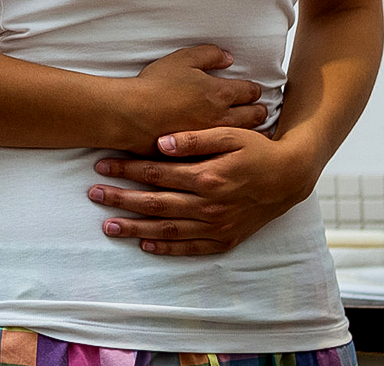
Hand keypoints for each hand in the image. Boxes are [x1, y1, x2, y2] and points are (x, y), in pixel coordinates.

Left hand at [87, 127, 314, 254]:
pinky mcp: (224, 239)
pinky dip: (165, 249)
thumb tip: (160, 141)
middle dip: (121, 199)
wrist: (289, 177)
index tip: (103, 165)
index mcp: (207, 177)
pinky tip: (144, 244)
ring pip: (166, 230)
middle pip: (155, 204)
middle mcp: (208, 206)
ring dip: (134, 227)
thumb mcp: (231, 135)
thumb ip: (195, 138)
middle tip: (93, 194)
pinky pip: (189, 248)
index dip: (128, 169)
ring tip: (108, 225)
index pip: (157, 173)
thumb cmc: (257, 150)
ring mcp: (215, 226)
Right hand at [120, 46, 265, 153]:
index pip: (251, 91)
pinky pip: (224, 153)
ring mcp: (211, 140)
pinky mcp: (199, 155)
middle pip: (254, 117)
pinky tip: (229, 148)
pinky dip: (230, 149)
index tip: (253, 91)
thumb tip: (229, 58)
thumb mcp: (183, 59)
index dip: (254, 90)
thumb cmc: (155, 85)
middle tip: (260, 110)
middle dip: (259, 111)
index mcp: (220, 93)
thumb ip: (209, 54)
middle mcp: (221, 118)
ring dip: (251, 132)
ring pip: (243, 138)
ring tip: (252, 130)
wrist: (131, 116)